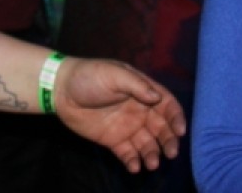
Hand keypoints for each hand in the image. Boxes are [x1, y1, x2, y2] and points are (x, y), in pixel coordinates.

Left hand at [52, 56, 185, 172]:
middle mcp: (139, 110)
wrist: (60, 90)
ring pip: (147, 144)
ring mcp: (127, 127)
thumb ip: (137, 86)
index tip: (180, 131)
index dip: (176, 117)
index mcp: (142, 91)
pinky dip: (134, 162)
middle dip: (169, 141)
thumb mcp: (114, 74)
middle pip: (162, 128)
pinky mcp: (114, 141)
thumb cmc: (89, 76)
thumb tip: (158, 98)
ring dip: (152, 154)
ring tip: (151, 163)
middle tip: (170, 153)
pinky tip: (135, 167)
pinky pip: (128, 154)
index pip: (167, 105)